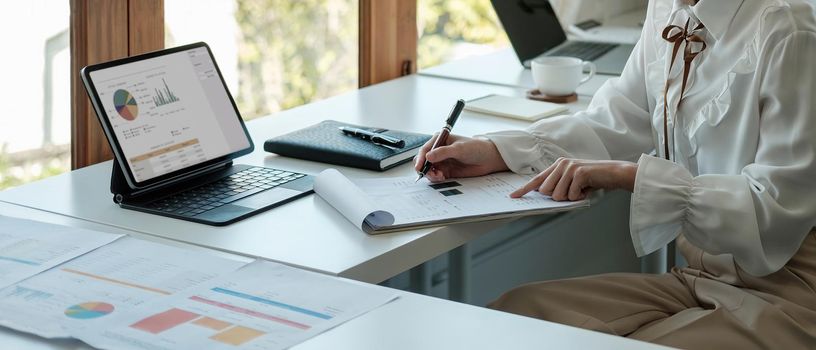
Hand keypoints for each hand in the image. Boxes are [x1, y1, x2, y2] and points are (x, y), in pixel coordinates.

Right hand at [414, 134, 508, 181]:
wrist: (487, 159)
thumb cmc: (476, 148)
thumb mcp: (459, 149)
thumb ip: (443, 152)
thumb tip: (428, 156)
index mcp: (439, 140)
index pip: (424, 150)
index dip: (420, 159)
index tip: (420, 167)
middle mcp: (438, 150)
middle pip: (423, 161)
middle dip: (424, 168)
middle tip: (431, 174)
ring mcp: (441, 161)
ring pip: (428, 170)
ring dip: (431, 174)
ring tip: (440, 176)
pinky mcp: (445, 170)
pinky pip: (435, 176)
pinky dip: (436, 178)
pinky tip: (442, 177)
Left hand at [510, 158, 637, 200]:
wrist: (613, 173)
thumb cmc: (592, 179)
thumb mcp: (572, 181)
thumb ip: (558, 185)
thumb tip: (545, 195)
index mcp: (557, 165)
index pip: (537, 179)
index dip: (524, 189)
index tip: (513, 196)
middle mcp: (561, 164)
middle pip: (546, 191)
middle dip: (558, 197)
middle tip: (573, 192)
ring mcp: (569, 167)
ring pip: (557, 195)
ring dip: (570, 197)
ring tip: (581, 189)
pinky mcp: (578, 173)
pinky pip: (571, 195)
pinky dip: (580, 197)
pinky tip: (587, 189)